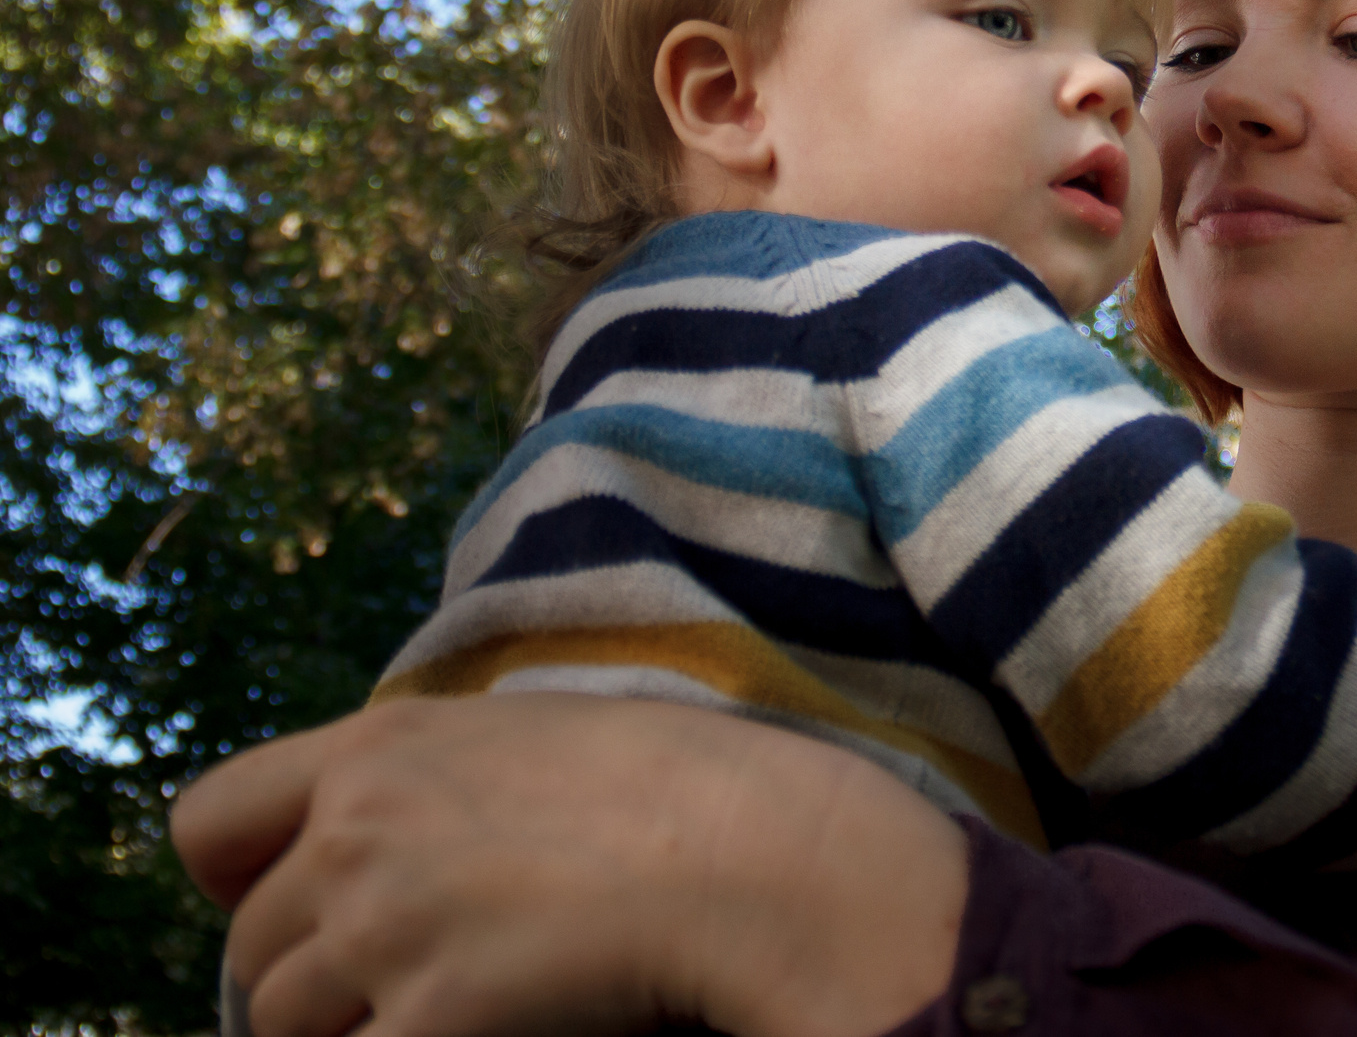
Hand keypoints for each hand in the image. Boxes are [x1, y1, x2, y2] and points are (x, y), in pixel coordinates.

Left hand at [170, 692, 967, 1036]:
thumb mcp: (532, 737)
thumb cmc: (678, 787)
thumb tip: (370, 850)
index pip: (211, 819)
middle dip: (314, 979)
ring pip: (286, 1024)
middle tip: (413, 986)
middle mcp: (356, 833)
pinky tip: (492, 1030)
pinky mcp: (427, 1017)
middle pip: (254, 949)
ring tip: (468, 1005)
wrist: (757, 851)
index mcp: (379, 747)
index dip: (236, 880)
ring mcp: (384, 928)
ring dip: (356, 1031)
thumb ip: (430, 781)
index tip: (296, 912)